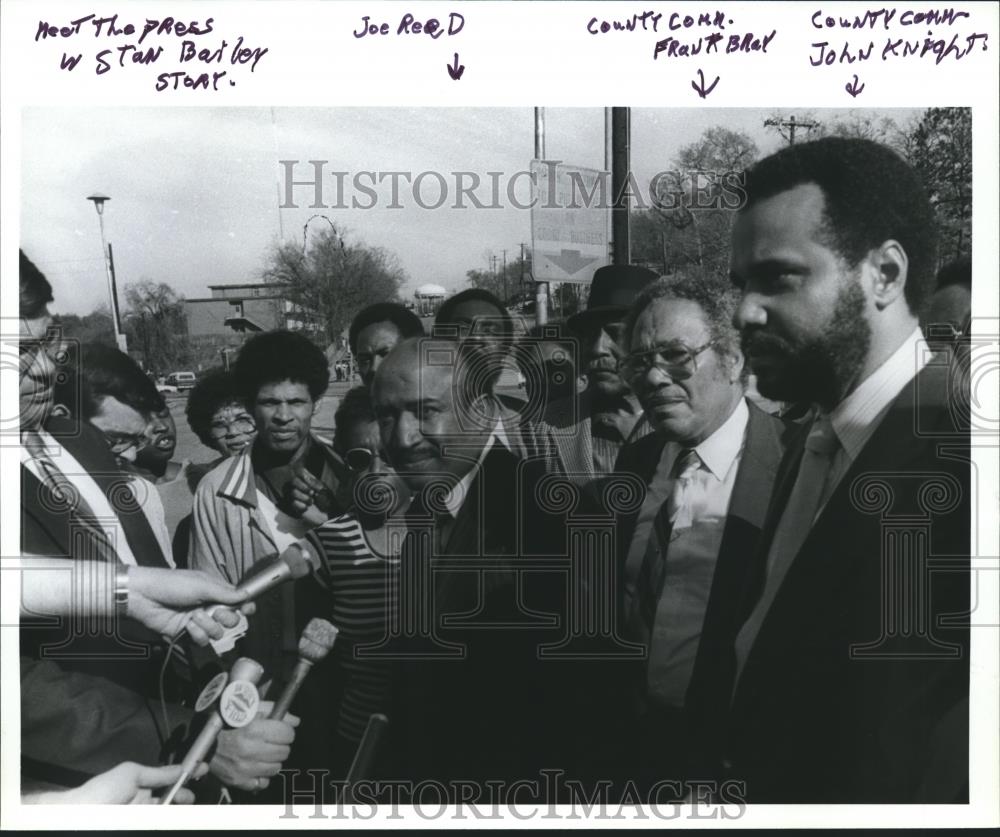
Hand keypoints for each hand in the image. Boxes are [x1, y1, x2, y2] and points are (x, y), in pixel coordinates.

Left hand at [26, 761, 207, 803]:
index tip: (202, 770)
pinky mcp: (142, 824)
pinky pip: (159, 821)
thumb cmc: (103, 790)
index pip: (168, 780)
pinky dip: (168, 818)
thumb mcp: (132, 774)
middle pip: (170, 799)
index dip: (185, 775)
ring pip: (165, 813)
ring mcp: (142, 816)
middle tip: (193, 796)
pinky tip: (177, 815)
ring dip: (178, 806)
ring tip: (188, 804)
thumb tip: (180, 769)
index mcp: (140, 786)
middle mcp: (143, 802)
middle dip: (184, 796)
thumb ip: (158, 773)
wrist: (79, 816)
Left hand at [126, 567, 253, 644]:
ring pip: (217, 632)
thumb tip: (246, 596)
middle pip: (231, 619)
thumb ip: (225, 593)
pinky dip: (196, 633)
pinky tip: (186, 625)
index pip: (237, 600)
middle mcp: (209, 606)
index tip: (247, 610)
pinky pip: (202, 640)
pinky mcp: (187, 633)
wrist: (145, 597)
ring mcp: (199, 621)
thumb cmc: (172, 584)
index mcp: (215, 591)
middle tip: (216, 611)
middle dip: (226, 617)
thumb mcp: (202, 585)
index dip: (245, 606)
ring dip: (208, 625)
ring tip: (194, 617)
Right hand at [209, 701, 298, 791]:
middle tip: (271, 741)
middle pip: (284, 752)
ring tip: (262, 752)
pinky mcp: (238, 781)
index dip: (286, 731)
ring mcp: (245, 768)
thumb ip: (274, 711)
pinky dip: (262, 776)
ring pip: (276, 768)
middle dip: (281, 745)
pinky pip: (262, 783)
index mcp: (254, 730)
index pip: (288, 734)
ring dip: (272, 760)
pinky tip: (255, 765)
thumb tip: (295, 721)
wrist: (201, 740)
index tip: (280, 730)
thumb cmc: (226, 722)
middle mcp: (251, 750)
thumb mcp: (249, 708)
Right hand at [287, 468, 326, 517]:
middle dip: (303, 486)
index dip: (303, 476)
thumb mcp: (323, 489)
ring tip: (312, 502)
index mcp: (309, 481)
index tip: (311, 482)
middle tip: (312, 492)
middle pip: (293, 481)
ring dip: (303, 497)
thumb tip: (305, 475)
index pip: (300, 472)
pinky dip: (301, 505)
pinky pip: (293, 503)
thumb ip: (314, 482)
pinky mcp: (296, 507)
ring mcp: (298, 497)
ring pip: (292, 492)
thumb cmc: (328, 501)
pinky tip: (307, 508)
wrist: (329, 516)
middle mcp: (301, 487)